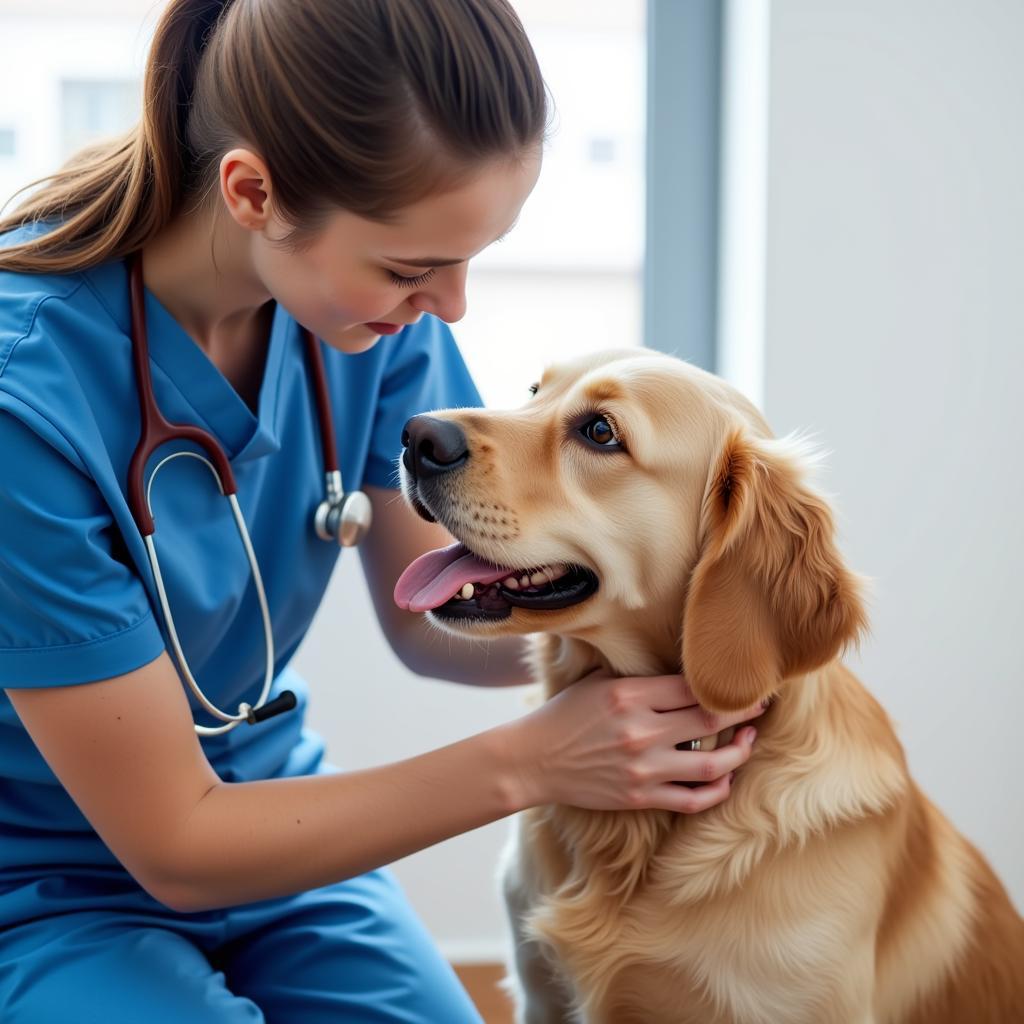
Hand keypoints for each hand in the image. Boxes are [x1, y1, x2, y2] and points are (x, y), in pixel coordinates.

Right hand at [507, 671, 765, 812]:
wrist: (533, 760)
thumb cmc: (565, 715)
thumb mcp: (599, 683)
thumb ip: (641, 679)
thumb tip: (686, 671)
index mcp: (630, 695)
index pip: (693, 687)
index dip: (725, 685)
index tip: (744, 681)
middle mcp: (640, 731)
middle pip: (711, 720)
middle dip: (744, 711)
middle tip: (761, 704)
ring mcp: (643, 768)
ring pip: (713, 764)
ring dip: (740, 752)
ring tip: (749, 740)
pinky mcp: (640, 797)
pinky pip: (693, 799)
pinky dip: (717, 790)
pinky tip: (726, 777)